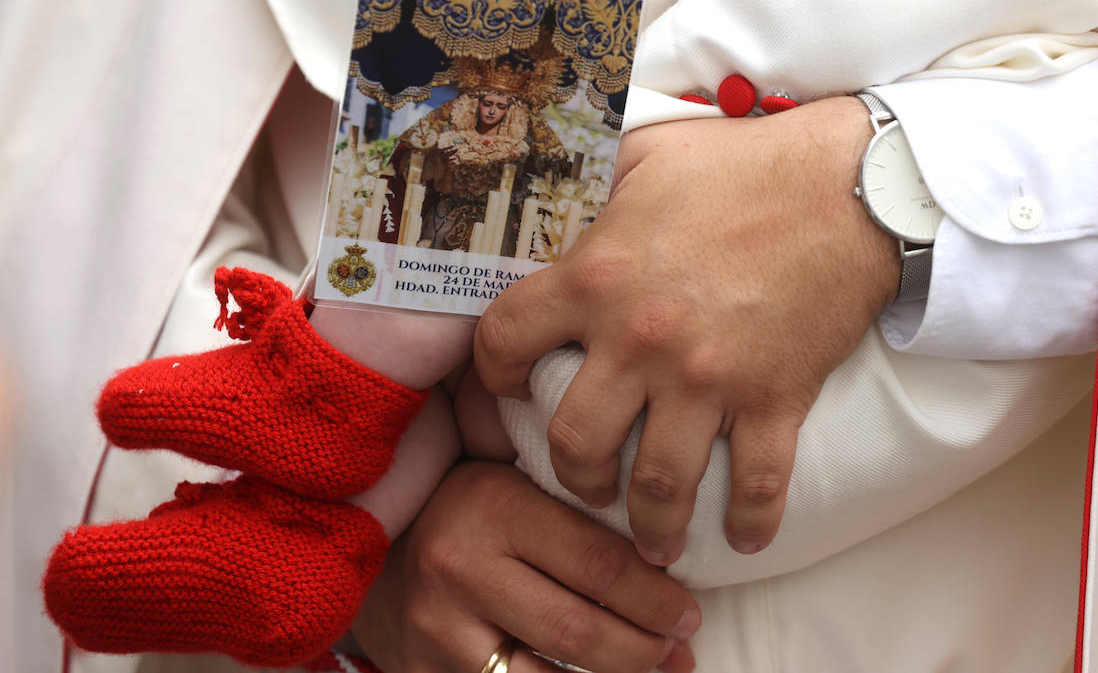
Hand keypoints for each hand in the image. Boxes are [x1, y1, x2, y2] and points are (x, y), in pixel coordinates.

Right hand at [351, 461, 699, 672]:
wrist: (371, 546)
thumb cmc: (466, 508)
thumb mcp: (514, 483)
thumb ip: (576, 510)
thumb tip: (666, 553)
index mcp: (497, 508)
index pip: (599, 564)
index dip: (656, 596)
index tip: (689, 612)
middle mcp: (463, 571)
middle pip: (578, 631)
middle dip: (645, 649)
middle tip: (681, 650)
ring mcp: (440, 632)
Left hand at [474, 98, 897, 564]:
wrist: (850, 185)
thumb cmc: (745, 162)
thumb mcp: (650, 153)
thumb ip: (601, 181)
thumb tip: (576, 185)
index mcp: (597, 276)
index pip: (505, 341)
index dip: (494, 370)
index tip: (513, 385)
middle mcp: (641, 339)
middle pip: (574, 442)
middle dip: (573, 476)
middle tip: (588, 482)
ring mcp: (709, 378)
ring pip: (657, 485)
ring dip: (651, 525)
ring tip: (654, 540)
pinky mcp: (774, 398)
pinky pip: (758, 484)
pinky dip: (752, 522)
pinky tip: (744, 539)